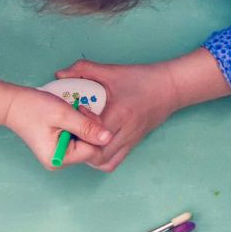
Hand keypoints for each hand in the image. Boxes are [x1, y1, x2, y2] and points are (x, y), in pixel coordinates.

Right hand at [2, 86, 114, 169]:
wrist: (13, 105)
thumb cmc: (33, 108)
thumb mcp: (63, 114)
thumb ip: (87, 127)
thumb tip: (108, 138)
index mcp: (59, 158)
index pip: (94, 150)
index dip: (95, 131)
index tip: (83, 113)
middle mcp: (60, 162)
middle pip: (92, 149)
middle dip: (91, 128)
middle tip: (79, 110)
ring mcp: (61, 156)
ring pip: (88, 144)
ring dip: (86, 126)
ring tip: (73, 112)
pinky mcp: (61, 149)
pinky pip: (81, 140)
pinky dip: (80, 127)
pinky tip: (71, 118)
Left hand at [56, 49, 230, 171]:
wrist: (170, 88)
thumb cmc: (141, 78)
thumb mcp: (111, 71)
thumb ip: (83, 70)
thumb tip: (60, 74)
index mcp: (121, 112)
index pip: (95, 131)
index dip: (79, 127)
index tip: (73, 115)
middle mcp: (126, 131)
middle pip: (98, 154)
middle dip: (80, 147)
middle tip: (70, 134)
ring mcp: (130, 141)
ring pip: (105, 162)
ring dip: (89, 156)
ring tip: (81, 141)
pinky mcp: (132, 145)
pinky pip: (113, 162)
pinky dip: (100, 159)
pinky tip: (93, 145)